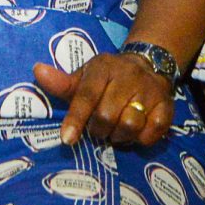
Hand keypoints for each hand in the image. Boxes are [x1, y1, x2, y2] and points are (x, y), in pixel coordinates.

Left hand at [33, 51, 174, 147]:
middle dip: (98, 130)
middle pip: (107, 115)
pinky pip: (153, 131)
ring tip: (116, 131)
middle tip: (98, 129)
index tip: (67, 139)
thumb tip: (37, 71)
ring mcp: (150, 90)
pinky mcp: (167, 105)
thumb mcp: (85, 76)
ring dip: (119, 136)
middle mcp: (128, 76)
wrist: (148, 64)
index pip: (86, 95)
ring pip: (130, 125)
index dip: (76, 119)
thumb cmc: (107, 78)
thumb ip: (62, 82)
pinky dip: (142, 138)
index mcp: (103, 67)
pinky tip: (136, 132)